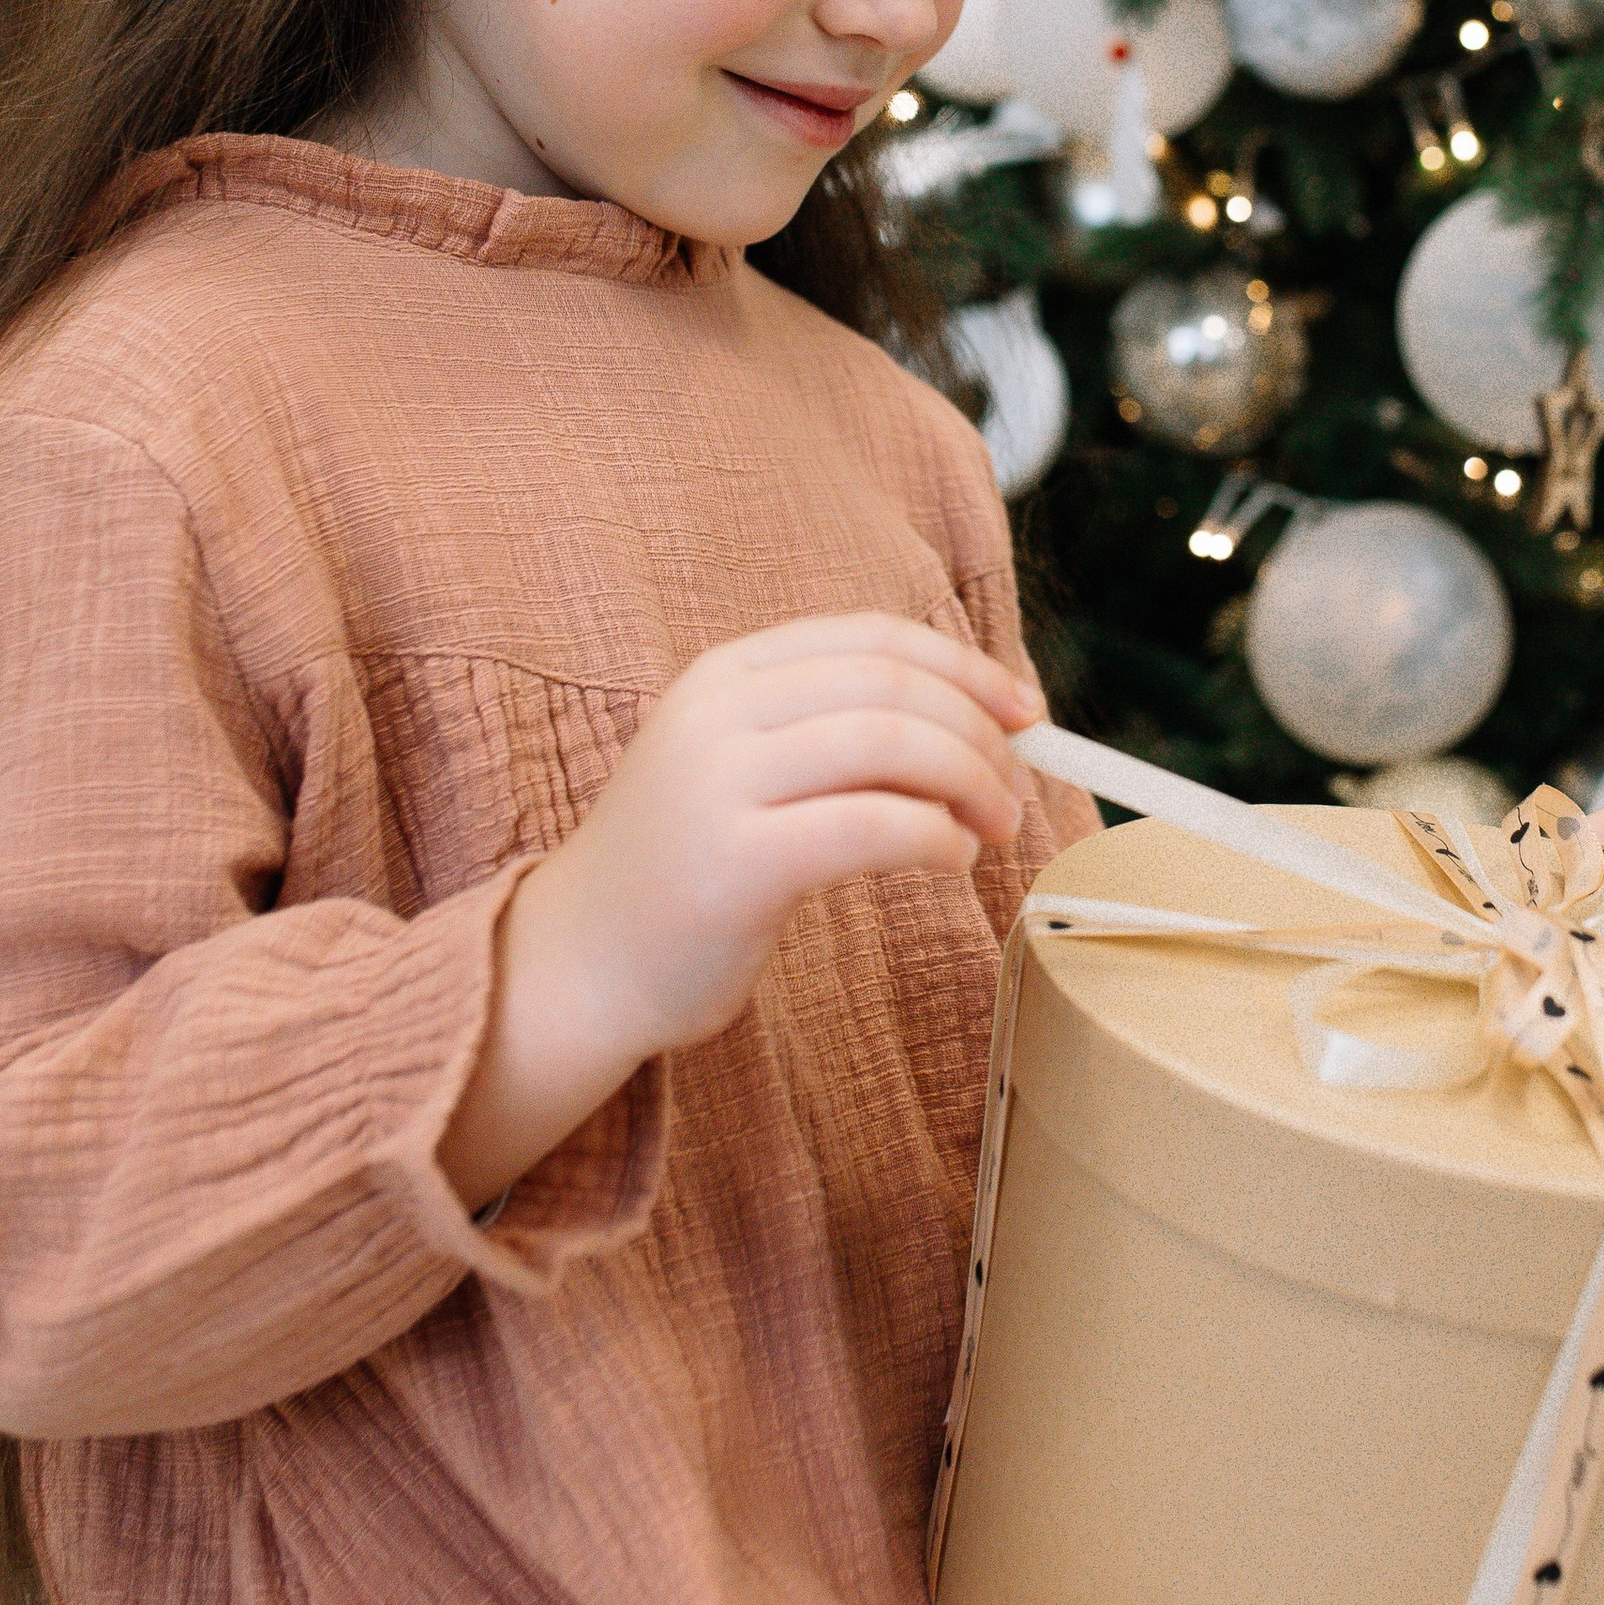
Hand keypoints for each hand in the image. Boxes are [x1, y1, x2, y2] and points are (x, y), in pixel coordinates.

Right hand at [440, 615, 1042, 1206]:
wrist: (578, 966)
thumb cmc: (684, 872)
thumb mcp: (743, 768)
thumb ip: (831, 732)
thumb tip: (979, 723)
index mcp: (725, 673)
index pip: (874, 637)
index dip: (965, 667)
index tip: (1025, 711)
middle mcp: (717, 711)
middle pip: (892, 685)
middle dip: (978, 732)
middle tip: (1015, 786)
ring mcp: (718, 784)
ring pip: (891, 744)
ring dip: (970, 781)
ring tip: (992, 827)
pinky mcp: (735, 864)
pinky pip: (872, 825)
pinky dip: (935, 835)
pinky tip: (951, 859)